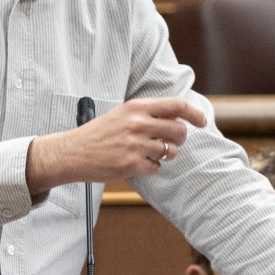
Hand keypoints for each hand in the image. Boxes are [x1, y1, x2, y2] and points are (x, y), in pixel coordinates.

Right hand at [27, 97, 206, 193]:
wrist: (73, 152)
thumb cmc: (98, 133)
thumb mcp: (122, 114)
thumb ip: (147, 113)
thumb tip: (178, 117)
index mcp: (136, 107)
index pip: (176, 106)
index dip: (194, 113)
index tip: (202, 121)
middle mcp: (138, 123)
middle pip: (179, 131)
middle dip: (179, 139)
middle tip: (171, 142)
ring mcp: (135, 144)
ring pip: (170, 151)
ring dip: (166, 155)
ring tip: (150, 153)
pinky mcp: (131, 164)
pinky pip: (157, 167)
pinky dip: (152, 168)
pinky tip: (138, 163)